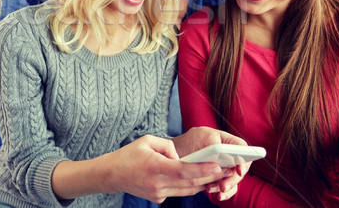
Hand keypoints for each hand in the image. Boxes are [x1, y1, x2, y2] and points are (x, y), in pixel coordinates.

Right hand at [103, 135, 231, 202]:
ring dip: (203, 182)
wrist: (112, 175)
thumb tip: (180, 156)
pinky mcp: (158, 198)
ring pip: (187, 189)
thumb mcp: (147, 140)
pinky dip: (189, 185)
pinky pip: (178, 191)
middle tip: (226, 169)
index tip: (217, 165)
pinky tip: (199, 179)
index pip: (184, 170)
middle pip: (190, 182)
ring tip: (218, 175)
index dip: (202, 169)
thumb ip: (167, 145)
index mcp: (155, 166)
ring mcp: (158, 193)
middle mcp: (158, 183)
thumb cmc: (129, 154)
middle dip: (209, 176)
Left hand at [173, 127, 250, 201]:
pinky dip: (223, 193)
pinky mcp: (216, 179)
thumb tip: (225, 153)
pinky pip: (225, 187)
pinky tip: (217, 195)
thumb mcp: (201, 136)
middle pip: (240, 167)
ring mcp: (223, 168)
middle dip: (233, 178)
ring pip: (233, 179)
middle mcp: (228, 155)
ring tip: (217, 190)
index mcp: (226, 141)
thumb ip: (214, 143)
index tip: (239, 170)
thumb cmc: (188, 141)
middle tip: (223, 185)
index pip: (242, 147)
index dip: (244, 158)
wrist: (172, 156)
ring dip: (227, 187)